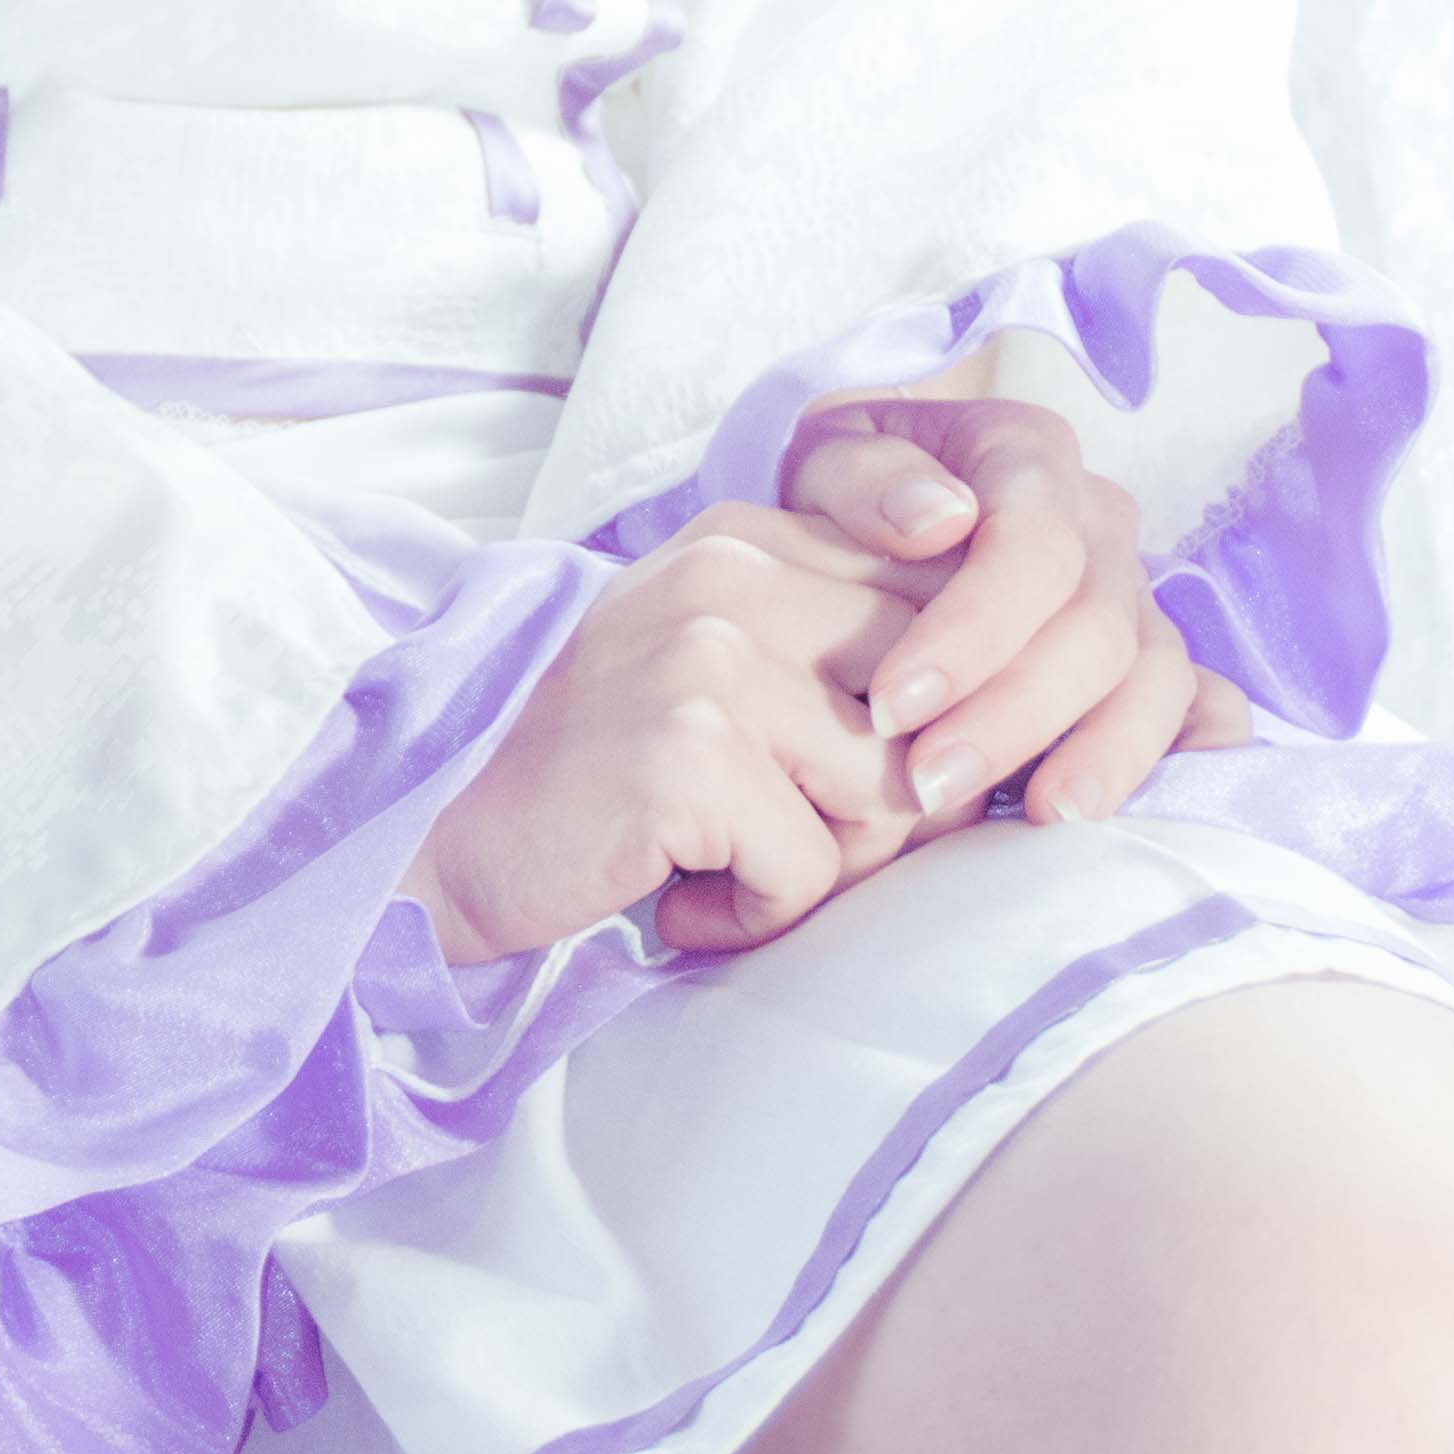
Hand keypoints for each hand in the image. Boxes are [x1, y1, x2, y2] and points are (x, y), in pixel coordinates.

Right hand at [405, 500, 940, 965]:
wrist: (440, 837)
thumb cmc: (595, 772)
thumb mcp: (715, 663)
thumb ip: (834, 644)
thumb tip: (1013, 711)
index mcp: (748, 535)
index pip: (942, 605)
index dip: (936, 718)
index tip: (863, 774)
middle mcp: (734, 572)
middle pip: (937, 708)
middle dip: (892, 807)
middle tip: (791, 843)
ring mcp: (710, 656)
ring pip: (893, 797)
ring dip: (825, 869)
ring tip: (729, 869)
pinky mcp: (690, 752)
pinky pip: (811, 872)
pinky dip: (757, 917)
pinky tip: (683, 902)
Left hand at [781, 386, 1254, 835]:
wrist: (879, 510)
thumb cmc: (851, 493)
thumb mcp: (826, 457)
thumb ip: (866, 479)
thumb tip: (939, 520)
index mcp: (1027, 455)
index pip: (1032, 541)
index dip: (973, 630)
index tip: (894, 706)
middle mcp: (1100, 521)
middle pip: (1095, 623)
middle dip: (1015, 714)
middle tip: (929, 785)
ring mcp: (1138, 594)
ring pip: (1156, 676)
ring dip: (1101, 753)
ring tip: (1038, 816)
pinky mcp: (1155, 661)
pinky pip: (1203, 710)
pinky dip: (1179, 760)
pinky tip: (1125, 813)